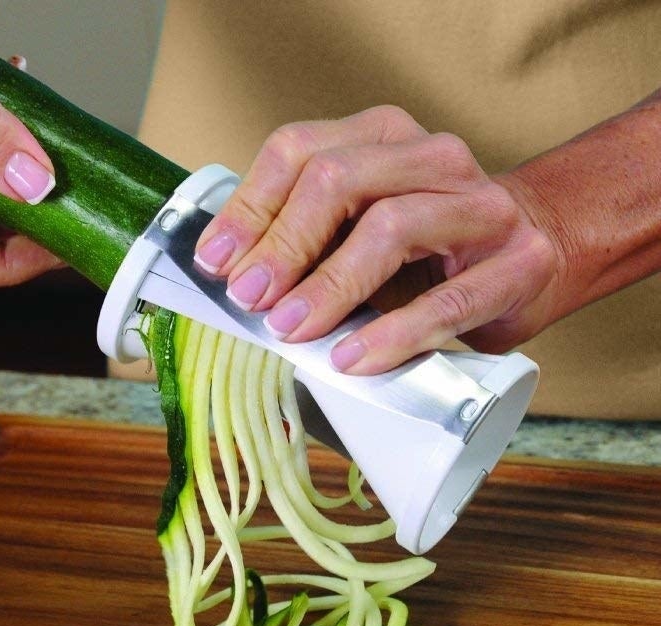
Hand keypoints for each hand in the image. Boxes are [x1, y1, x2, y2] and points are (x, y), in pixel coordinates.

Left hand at [193, 106, 560, 373]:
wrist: (540, 255)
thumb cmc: (433, 251)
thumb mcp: (363, 228)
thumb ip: (310, 239)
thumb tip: (231, 282)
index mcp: (383, 137)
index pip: (300, 151)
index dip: (250, 208)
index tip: (215, 264)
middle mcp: (432, 156)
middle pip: (339, 180)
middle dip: (283, 244)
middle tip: (249, 300)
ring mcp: (480, 205)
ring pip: (391, 227)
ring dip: (329, 286)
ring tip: (290, 331)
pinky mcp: (517, 263)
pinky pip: (447, 300)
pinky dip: (393, 333)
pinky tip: (353, 359)